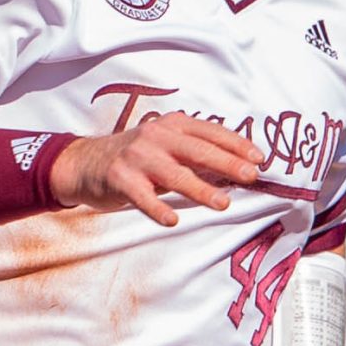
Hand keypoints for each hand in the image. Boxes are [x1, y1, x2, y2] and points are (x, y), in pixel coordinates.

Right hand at [50, 112, 262, 228]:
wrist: (86, 162)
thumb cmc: (137, 157)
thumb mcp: (166, 145)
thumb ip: (197, 154)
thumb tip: (238, 170)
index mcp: (172, 125)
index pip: (211, 132)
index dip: (236, 145)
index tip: (259, 160)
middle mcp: (156, 137)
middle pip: (198, 151)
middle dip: (227, 164)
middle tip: (251, 177)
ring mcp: (137, 157)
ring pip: (175, 175)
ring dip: (201, 190)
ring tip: (223, 203)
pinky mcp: (120, 179)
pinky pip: (143, 197)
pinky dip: (158, 209)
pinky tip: (173, 219)